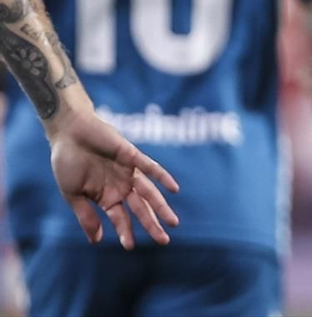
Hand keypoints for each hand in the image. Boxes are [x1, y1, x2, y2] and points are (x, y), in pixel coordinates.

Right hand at [48, 110, 179, 248]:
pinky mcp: (131, 155)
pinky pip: (150, 167)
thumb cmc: (68, 163)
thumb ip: (86, 216)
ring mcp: (128, 171)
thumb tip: (97, 241)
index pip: (120, 218)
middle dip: (152, 224)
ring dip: (161, 206)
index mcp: (106, 197)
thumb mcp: (73, 195)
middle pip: (140, 208)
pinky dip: (162, 177)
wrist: (68, 133)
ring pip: (149, 192)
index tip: (130, 247)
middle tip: (164, 240)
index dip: (125, 232)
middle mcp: (120, 186)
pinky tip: (173, 189)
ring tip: (173, 222)